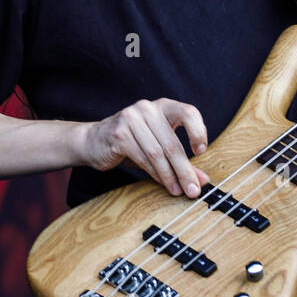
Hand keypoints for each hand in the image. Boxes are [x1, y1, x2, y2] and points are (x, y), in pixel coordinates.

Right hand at [76, 98, 210, 197]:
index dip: (198, 132)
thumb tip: (203, 180)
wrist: (92, 141)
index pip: (188, 112)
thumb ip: (182, 161)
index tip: (201, 152)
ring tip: (178, 190)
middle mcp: (148, 108)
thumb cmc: (132, 143)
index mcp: (163, 106)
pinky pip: (143, 158)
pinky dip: (155, 174)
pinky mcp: (119, 134)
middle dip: (184, 170)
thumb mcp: (160, 148)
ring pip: (158, 153)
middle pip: (172, 142)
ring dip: (170, 176)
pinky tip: (163, 183)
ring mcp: (131, 119)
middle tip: (194, 189)